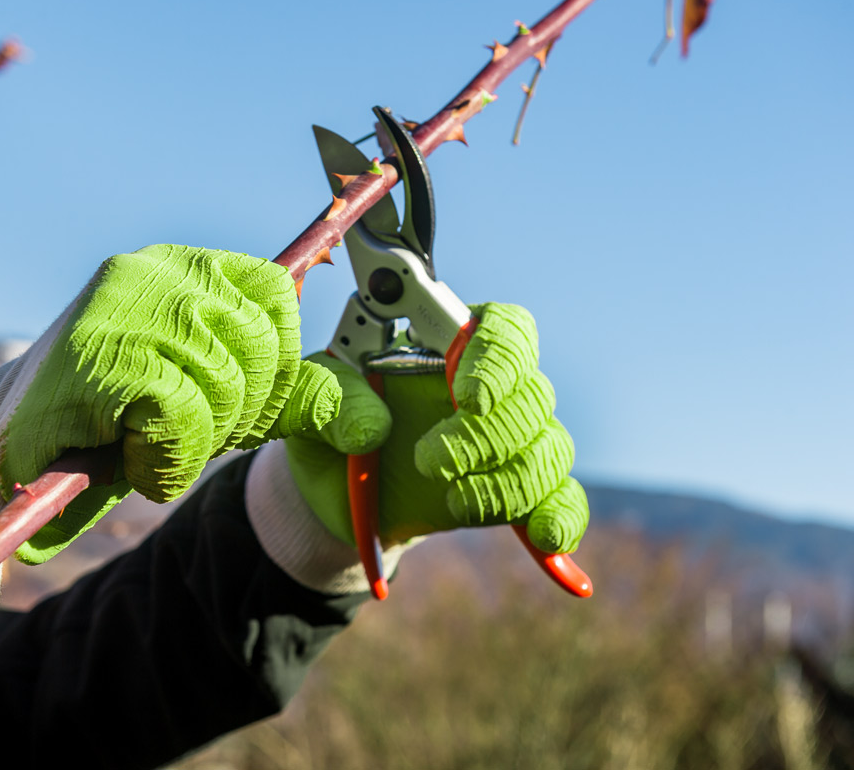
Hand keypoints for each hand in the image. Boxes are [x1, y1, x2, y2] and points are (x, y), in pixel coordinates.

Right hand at [2, 244, 339, 562]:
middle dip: (232, 416)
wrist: (7, 455)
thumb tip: (376, 426)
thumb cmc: (122, 425)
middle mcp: (156, 269)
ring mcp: (120, 306)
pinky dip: (162, 459)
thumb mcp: (227, 405)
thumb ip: (300, 402)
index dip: (270, 366)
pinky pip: (180, 416)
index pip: (280, 294)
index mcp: (189, 266)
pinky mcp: (93, 357)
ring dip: (189, 445)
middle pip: (262, 347)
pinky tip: (123, 454)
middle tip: (172, 431)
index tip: (225, 400)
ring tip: (139, 441)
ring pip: (224, 387)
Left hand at [284, 302, 587, 553]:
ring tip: (453, 501)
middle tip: (428, 460)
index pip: (506, 330)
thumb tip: (373, 428)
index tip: (466, 395)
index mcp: (447, 343)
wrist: (334, 489)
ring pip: (548, 450)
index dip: (498, 358)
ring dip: (508, 482)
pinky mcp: (513, 493)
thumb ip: (328, 395)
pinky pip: (561, 501)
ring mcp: (509, 441)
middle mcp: (491, 386)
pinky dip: (561, 519)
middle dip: (485, 436)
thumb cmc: (328, 420)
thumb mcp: (307, 397)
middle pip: (531, 396)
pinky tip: (544, 539)